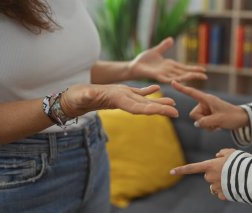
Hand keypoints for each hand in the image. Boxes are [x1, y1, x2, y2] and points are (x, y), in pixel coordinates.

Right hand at [60, 84, 178, 117]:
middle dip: (161, 109)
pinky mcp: (122, 92)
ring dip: (159, 101)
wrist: (75, 98)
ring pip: (145, 100)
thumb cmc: (76, 98)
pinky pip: (138, 92)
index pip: (139, 108)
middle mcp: (124, 102)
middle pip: (146, 107)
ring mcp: (124, 98)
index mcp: (118, 102)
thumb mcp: (82, 96)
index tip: (167, 112)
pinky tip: (157, 87)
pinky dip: (148, 90)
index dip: (154, 109)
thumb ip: (86, 95)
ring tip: (173, 102)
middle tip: (177, 112)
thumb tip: (88, 94)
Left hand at [128, 37, 206, 82]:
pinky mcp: (157, 76)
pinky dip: (174, 79)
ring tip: (197, 77)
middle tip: (205, 76)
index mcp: (170, 66)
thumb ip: (164, 46)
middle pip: (184, 73)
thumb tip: (171, 39)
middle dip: (194, 74)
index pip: (184, 68)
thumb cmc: (143, 60)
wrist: (133, 66)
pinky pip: (167, 78)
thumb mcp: (156, 51)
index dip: (193, 69)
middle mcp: (168, 71)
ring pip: (178, 76)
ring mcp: (163, 74)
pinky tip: (181, 79)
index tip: (204, 70)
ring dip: (188, 77)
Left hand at [170, 148, 236, 200]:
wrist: (251, 176)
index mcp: (210, 166)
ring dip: (220, 181)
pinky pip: (221, 192)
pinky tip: (234, 184)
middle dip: (214, 173)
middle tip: (227, 169)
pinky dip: (226, 189)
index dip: (181, 169)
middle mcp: (210, 177)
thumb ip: (222, 152)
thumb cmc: (241, 162)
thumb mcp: (232, 152)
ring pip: (214, 184)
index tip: (171, 172)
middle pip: (208, 175)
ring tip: (232, 177)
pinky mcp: (222, 195)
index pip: (193, 168)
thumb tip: (218, 155)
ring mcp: (216, 187)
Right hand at [171, 81, 247, 130]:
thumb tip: (197, 124)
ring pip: (198, 121)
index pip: (192, 93)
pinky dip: (209, 127)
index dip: (182, 88)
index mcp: (207, 99)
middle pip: (194, 114)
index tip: (172, 82)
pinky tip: (218, 126)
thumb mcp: (218, 120)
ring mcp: (207, 110)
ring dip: (207, 125)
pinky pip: (203, 124)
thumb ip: (205, 122)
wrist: (242, 120)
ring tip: (218, 124)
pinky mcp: (209, 116)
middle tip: (214, 122)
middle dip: (202, 121)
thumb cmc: (232, 117)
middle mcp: (205, 103)